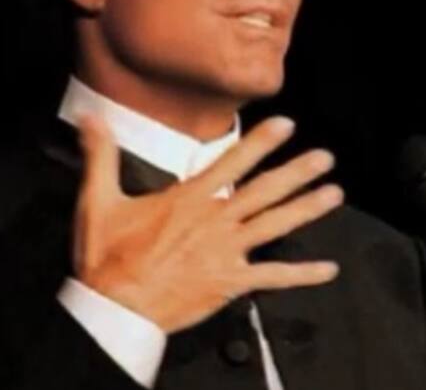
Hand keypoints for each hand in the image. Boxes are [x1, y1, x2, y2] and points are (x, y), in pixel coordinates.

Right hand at [72, 114, 343, 333]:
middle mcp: (215, 220)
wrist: (114, 308)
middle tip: (325, 157)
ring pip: (276, 225)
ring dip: (307, 208)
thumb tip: (90, 117)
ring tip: (335, 194)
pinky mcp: (231, 282)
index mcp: (189, 199)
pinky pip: (274, 277)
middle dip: (298, 170)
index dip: (261, 141)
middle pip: (265, 190)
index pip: (232, 161)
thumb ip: (101, 155)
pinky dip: (302, 274)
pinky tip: (327, 269)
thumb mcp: (99, 200)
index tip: (287, 124)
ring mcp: (227, 251)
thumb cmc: (108, 257)